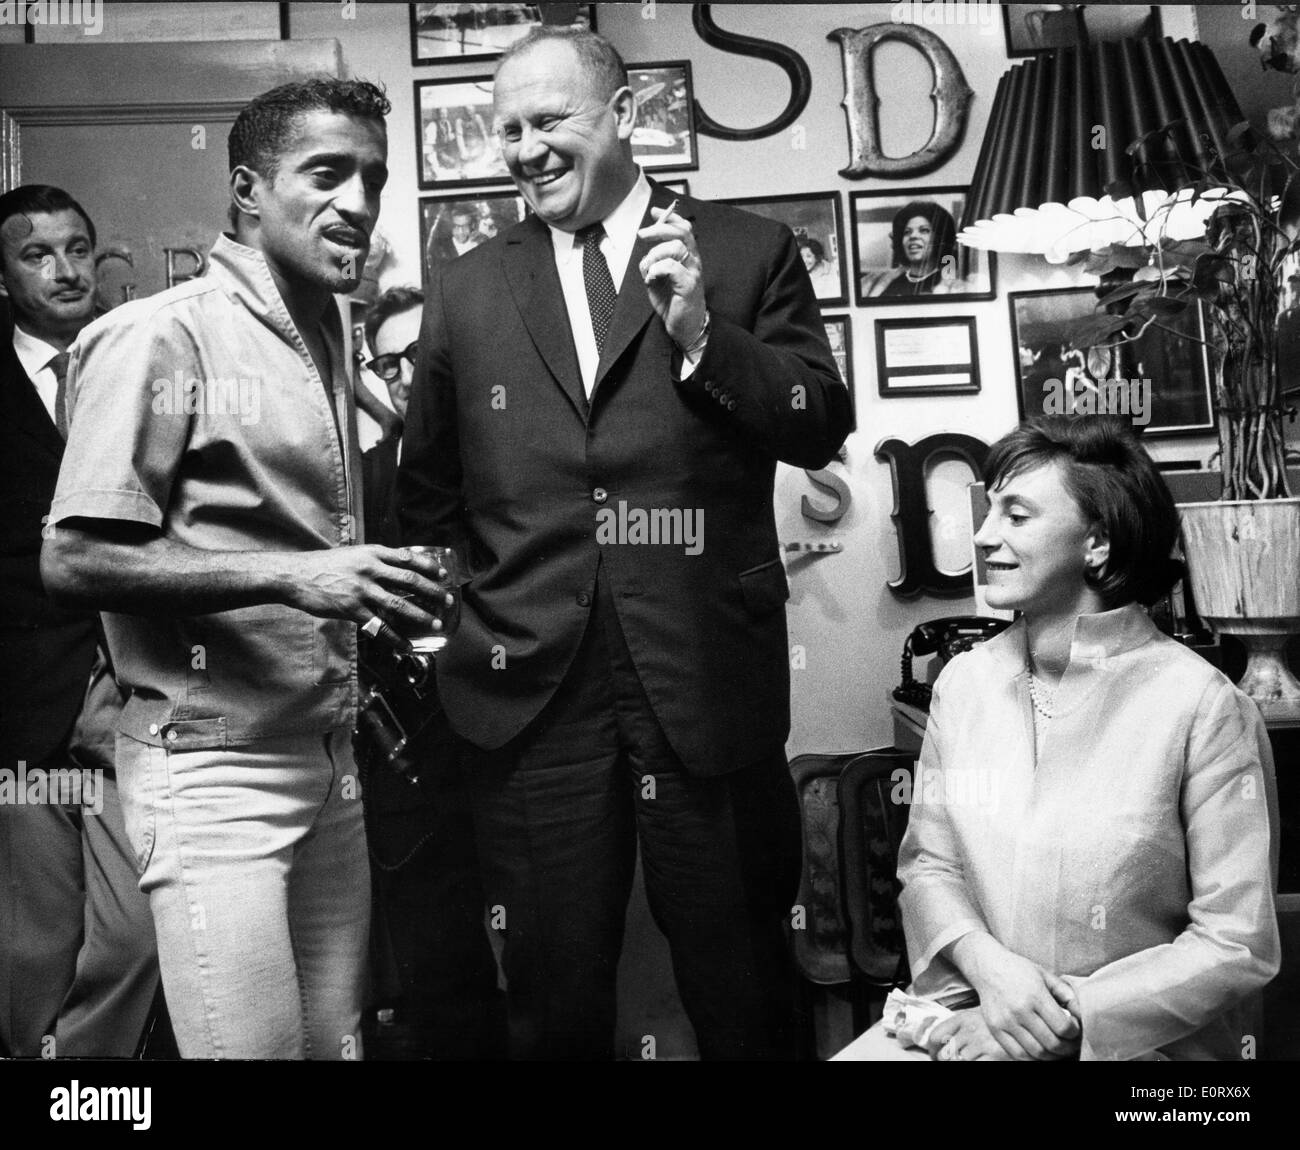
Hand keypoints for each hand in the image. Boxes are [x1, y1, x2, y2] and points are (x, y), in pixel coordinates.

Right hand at [278, 545, 453, 644]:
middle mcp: (370, 569)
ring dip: (421, 615)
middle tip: (448, 600)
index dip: (429, 566)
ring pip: (399, 604)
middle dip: (433, 592)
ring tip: (435, 624)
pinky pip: (379, 626)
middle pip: (410, 581)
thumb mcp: (353, 554)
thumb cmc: (324, 565)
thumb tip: (399, 566)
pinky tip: (406, 645)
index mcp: (372, 553)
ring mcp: (362, 590)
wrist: (295, 576)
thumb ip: (375, 560)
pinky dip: (395, 638)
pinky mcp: (352, 610)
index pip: (408, 558)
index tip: (443, 574)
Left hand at [636, 205, 706, 351]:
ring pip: (674, 248)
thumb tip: (645, 241)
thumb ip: (655, 258)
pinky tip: (652, 280)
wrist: (686, 326)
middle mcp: (693, 261)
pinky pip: (671, 267)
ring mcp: (692, 272)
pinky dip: (656, 270)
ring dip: (654, 256)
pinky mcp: (688, 285)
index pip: (684, 228)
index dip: (669, 218)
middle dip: (658, 229)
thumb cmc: (673, 302)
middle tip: (642, 235)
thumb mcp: (660, 275)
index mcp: (688, 256)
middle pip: (681, 232)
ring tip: (648, 271)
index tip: (655, 213)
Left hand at [927, 1009, 1012, 1061]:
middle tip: (951, 1061)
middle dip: (944, 1062)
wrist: (1028, 1030)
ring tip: (966, 1060)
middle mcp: (971, 1030)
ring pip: (958, 1062)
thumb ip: (958, 1027)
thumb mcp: (976, 1018)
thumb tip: (938, 1043)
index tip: (935, 1055)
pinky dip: (972, 1066)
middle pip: (944, 1054)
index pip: (935, 1036)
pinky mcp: (995, 1057)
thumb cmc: (998, 1025)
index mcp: (963, 1018)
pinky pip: (974, 1066)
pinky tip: (978, 1062)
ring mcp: (983, 1044)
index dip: (932, 1050)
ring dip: (958, 1064)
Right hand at [952, 932, 1080, 1059]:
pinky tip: (1041, 1050)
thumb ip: (1067, 995)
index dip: (1075, 1033)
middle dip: (1068, 1047)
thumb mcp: (1046, 975)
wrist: (986, 966)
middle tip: (1071, 1043)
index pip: (1064, 1027)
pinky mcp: (995, 1030)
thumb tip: (1082, 1016)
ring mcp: (1006, 1022)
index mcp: (1035, 995)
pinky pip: (1018, 1054)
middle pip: (1052, 1044)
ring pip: (1037, 1053)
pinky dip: (1034, 1058)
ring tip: (1058, 1048)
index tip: (1075, 1028)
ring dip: (1053, 1056)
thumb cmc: (1019, 970)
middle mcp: (1019, 1010)